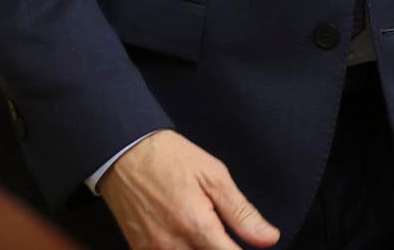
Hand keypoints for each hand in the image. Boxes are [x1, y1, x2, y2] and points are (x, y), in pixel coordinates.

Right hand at [98, 130, 280, 249]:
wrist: (125, 153)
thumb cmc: (170, 159)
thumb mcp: (215, 176)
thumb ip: (242, 213)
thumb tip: (268, 238)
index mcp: (196, 226)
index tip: (249, 243)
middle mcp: (173, 245)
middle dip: (221, 249)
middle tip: (221, 230)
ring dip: (202, 249)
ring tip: (205, 230)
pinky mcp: (139, 249)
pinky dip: (182, 249)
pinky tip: (186, 236)